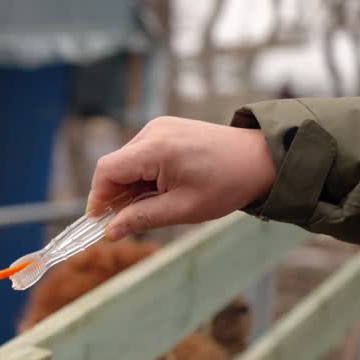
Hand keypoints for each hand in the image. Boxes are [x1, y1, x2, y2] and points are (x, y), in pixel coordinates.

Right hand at [87, 116, 277, 239]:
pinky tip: (160, 189)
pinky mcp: (166, 129)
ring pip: (126, 162)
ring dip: (129, 186)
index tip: (101, 221)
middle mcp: (153, 131)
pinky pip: (140, 154)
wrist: (261, 159)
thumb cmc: (227, 184)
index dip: (98, 197)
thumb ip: (142, 218)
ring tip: (154, 204)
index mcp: (157, 148)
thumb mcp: (183, 208)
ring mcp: (160, 127)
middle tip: (130, 219)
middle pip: (114, 166)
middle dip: (116, 195)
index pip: (107, 170)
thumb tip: (109, 232)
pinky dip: (142, 175)